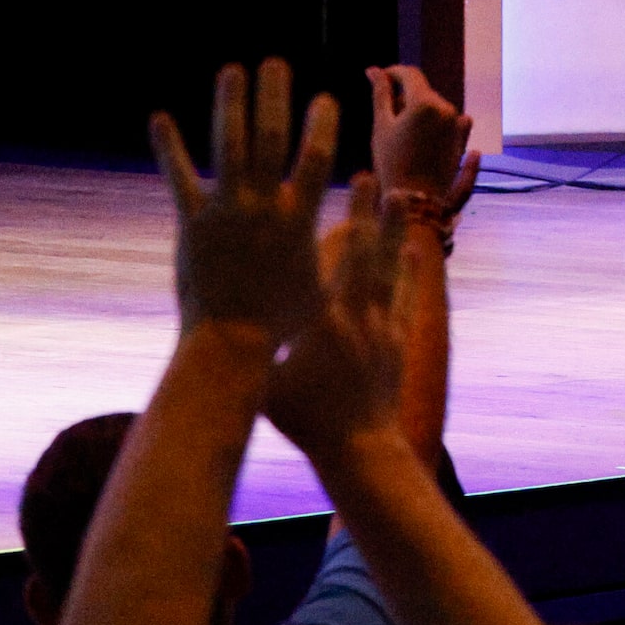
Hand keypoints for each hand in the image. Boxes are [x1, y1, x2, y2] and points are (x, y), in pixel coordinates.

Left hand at [150, 58, 339, 343]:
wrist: (230, 343)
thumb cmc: (282, 322)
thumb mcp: (325, 286)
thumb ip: (343, 255)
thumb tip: (372, 238)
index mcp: (296, 220)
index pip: (314, 161)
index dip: (321, 126)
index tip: (325, 97)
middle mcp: (261, 207)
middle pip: (271, 140)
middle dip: (274, 98)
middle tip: (275, 63)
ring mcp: (224, 212)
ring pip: (228, 147)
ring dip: (230, 104)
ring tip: (233, 70)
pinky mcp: (191, 223)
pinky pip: (179, 177)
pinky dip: (169, 147)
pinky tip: (159, 118)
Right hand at [265, 174, 409, 460]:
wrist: (357, 447)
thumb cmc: (303, 419)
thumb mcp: (266, 381)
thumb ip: (249, 350)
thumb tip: (211, 328)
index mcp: (319, 322)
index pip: (322, 265)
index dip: (324, 229)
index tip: (318, 200)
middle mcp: (355, 316)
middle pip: (363, 254)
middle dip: (365, 213)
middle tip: (368, 177)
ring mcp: (382, 327)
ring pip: (390, 267)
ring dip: (393, 230)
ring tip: (400, 197)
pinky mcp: (398, 340)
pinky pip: (405, 296)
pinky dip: (409, 270)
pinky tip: (414, 248)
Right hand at [365, 64, 476, 208]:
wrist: (415, 200)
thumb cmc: (391, 163)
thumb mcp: (381, 126)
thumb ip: (380, 93)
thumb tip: (374, 70)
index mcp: (425, 103)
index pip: (409, 74)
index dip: (392, 72)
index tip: (378, 78)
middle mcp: (447, 109)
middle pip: (422, 90)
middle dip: (403, 95)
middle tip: (384, 114)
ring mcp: (457, 125)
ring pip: (434, 106)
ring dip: (418, 110)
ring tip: (399, 132)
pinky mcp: (461, 139)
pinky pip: (446, 121)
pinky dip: (433, 123)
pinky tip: (418, 136)